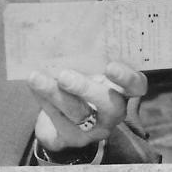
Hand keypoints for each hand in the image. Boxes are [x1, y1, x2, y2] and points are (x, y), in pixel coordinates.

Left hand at [29, 60, 147, 151]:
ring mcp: (95, 128)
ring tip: (37, 78)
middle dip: (86, 89)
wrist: (63, 117)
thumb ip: (86, 58)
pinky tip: (34, 85)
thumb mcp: (90, 70)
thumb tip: (64, 35)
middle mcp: (114, 111)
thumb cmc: (82, 83)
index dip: (127, 78)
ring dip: (56, 94)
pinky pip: (58, 119)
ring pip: (79, 114)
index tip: (110, 66)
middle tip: (64, 76)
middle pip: (110, 105)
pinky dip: (44, 100)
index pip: (136, 86)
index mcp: (123, 90)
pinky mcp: (74, 137)